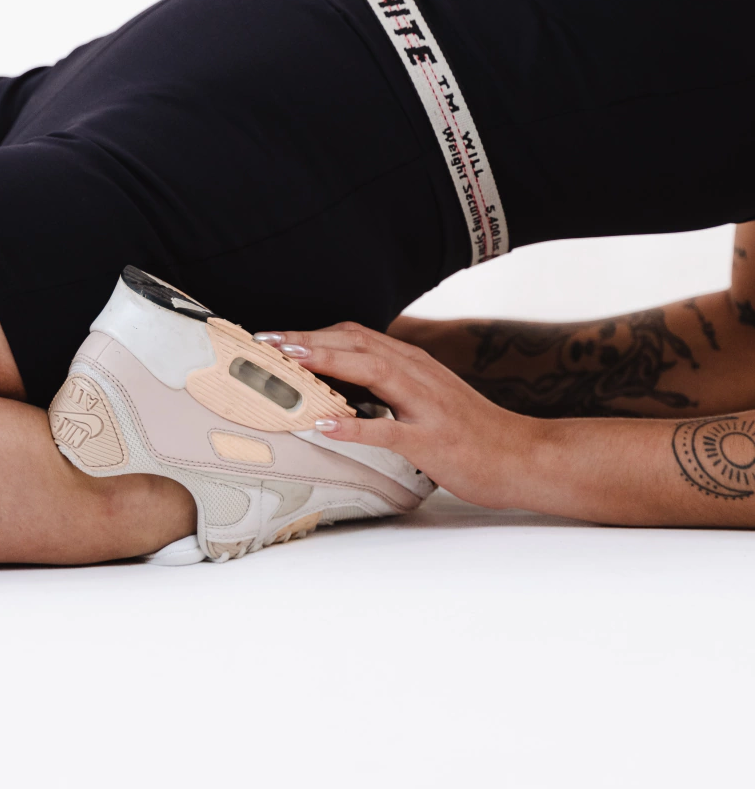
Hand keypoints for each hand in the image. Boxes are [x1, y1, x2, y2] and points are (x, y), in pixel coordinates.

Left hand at [257, 321, 541, 509]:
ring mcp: (427, 406)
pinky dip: (353, 426)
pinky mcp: (433, 440)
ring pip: (371, 372)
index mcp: (415, 365)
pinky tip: (323, 427)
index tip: (275, 337)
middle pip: (356, 344)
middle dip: (307, 340)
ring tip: (286, 362)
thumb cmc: (472, 432)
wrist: (524, 456)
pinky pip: (389, 429)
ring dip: (326, 362)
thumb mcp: (429, 397)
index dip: (314, 332)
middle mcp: (419, 375)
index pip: (357, 336)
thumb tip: (344, 384)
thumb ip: (392, 385)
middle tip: (263, 341)